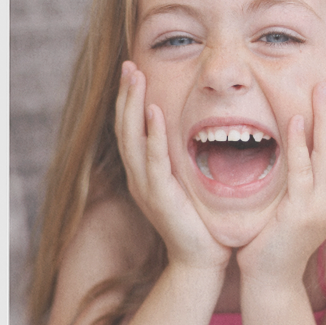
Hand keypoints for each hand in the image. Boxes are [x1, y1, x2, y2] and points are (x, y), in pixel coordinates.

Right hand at [114, 62, 230, 271]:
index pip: (131, 129)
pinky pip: (152, 160)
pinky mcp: (159, 196)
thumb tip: (200, 133)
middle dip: (125, 94)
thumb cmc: (202, 223)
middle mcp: (139, 177)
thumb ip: (187, 160)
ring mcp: (146, 186)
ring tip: (134, 76)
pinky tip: (153, 112)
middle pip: (124, 127)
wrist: (202, 260)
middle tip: (128, 64)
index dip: (130, 99)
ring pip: (131, 138)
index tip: (134, 70)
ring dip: (133, 105)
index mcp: (145, 173)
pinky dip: (151, 134)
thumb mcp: (190, 184)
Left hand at [236, 76, 325, 288]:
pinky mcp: (301, 213)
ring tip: (320, 90)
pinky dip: (302, 142)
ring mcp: (322, 207)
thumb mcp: (297, 205)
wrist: (269, 279)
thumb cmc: (276, 241)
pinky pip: (303, 170)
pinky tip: (298, 119)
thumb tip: (300, 146)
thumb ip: (304, 180)